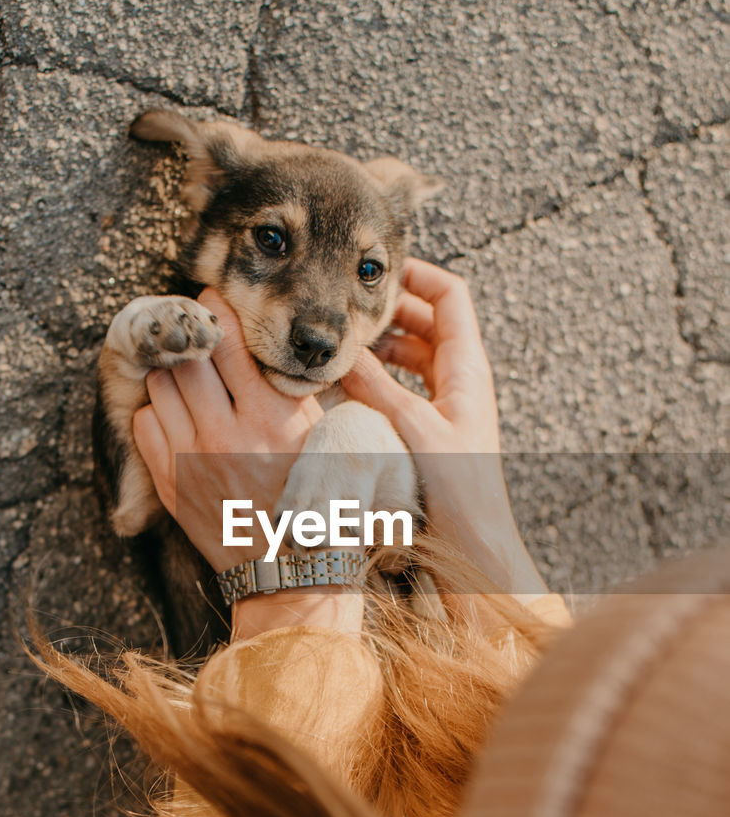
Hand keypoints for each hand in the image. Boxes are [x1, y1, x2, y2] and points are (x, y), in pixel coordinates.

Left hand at [132, 289, 363, 636]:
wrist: (294, 572)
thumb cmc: (321, 500)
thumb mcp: (327, 437)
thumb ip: (296, 386)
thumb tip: (273, 337)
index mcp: (274, 416)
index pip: (228, 338)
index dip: (217, 309)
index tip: (215, 301)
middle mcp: (229, 433)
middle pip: (187, 356)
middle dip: (192, 338)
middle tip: (198, 333)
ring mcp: (194, 460)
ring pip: (161, 385)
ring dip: (175, 375)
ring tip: (191, 379)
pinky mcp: (171, 484)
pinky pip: (144, 423)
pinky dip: (158, 413)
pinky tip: (180, 418)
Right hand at [341, 258, 546, 601]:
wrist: (475, 545)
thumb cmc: (459, 491)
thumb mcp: (412, 429)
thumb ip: (376, 386)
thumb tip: (341, 349)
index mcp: (467, 368)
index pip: (450, 296)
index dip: (417, 274)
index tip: (375, 271)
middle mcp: (460, 381)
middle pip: (427, 322)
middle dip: (388, 310)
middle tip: (346, 308)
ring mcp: (447, 405)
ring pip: (412, 355)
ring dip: (380, 346)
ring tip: (340, 345)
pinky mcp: (432, 430)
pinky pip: (404, 388)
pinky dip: (379, 378)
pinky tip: (348, 388)